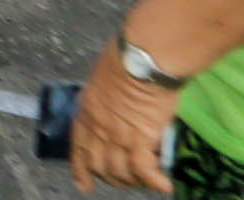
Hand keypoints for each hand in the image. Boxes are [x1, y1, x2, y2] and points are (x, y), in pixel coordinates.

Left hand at [69, 41, 179, 193]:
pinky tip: (164, 186)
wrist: (143, 57)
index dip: (81, 169)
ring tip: (148, 182)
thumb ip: (106, 97)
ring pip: (121, 172)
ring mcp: (118, 135)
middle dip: (112, 178)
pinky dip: (154, 181)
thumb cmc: (126, 57)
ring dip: (134, 181)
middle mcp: (99, 127)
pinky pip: (144, 170)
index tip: (84, 185)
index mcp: (87, 110)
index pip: (79, 147)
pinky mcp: (142, 138)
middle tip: (126, 181)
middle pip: (100, 165)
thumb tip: (117, 104)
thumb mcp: (103, 77)